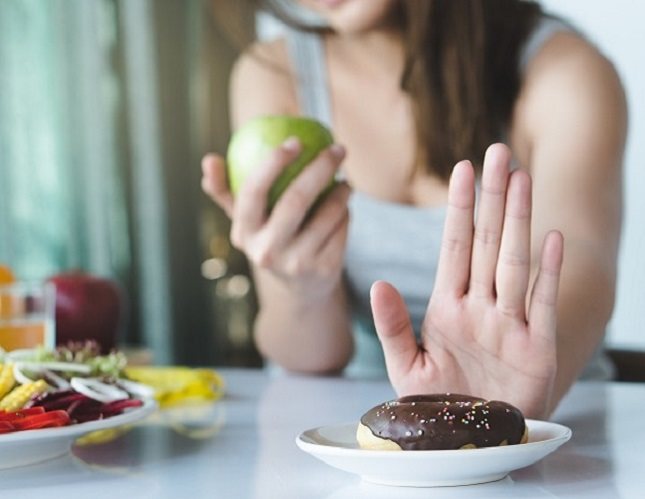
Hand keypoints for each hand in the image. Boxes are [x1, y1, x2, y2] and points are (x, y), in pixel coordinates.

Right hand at [201, 138, 350, 299]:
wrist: (301, 287)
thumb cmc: (270, 238)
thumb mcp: (247, 221)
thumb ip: (226, 191)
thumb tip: (209, 159)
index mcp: (244, 233)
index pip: (252, 192)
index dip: (272, 163)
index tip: (294, 141)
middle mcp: (267, 251)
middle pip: (295, 200)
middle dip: (320, 168)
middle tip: (337, 150)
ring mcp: (296, 263)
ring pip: (327, 213)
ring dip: (342, 191)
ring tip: (344, 181)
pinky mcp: (324, 270)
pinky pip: (342, 227)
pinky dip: (346, 213)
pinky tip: (345, 207)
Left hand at [370, 144, 563, 418]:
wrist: (471, 441)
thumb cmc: (439, 404)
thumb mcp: (406, 366)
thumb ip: (393, 325)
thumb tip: (377, 282)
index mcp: (447, 308)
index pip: (453, 247)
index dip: (458, 209)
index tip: (461, 170)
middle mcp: (480, 307)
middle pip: (486, 243)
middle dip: (491, 199)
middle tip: (497, 153)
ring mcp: (510, 324)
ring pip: (514, 262)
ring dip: (518, 221)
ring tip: (521, 178)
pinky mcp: (536, 349)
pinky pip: (543, 304)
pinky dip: (548, 273)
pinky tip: (552, 238)